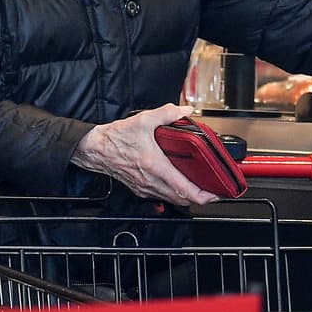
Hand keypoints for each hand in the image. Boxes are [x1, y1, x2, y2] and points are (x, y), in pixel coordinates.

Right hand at [71, 103, 218, 205]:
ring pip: (171, 200)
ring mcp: (144, 188)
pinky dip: (173, 195)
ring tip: (199, 188)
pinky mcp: (139, 189)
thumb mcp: (144, 120)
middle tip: (213, 190)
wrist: (95, 149)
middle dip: (200, 197)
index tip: (215, 193)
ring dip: (187, 197)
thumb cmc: (116, 138)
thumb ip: (167, 113)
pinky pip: (161, 197)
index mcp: (155, 166)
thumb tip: (185, 111)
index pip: (184, 189)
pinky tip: (178, 185)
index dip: (203, 195)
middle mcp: (151, 181)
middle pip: (182, 199)